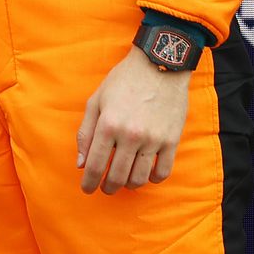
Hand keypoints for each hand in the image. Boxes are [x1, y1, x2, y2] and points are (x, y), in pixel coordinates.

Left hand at [75, 46, 191, 194]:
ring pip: (140, 178)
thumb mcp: (96, 100)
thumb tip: (80, 163)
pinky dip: (153, 179)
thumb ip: (86, 132)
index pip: (94, 164)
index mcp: (108, 124)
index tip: (87, 189)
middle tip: (105, 188)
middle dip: (108, 187)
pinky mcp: (172, 140)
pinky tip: (146, 175)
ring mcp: (153, 139)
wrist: (159, 64)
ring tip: (124, 181)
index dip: (88, 181)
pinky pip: (163, 172)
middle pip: (117, 176)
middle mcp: (130, 135)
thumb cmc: (123, 81)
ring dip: (129, 185)